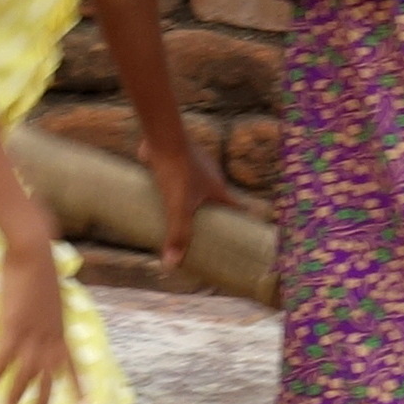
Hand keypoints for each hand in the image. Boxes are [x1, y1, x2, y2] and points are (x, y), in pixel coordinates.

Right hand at [0, 229, 81, 403]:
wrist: (34, 251)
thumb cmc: (40, 266)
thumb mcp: (51, 293)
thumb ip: (49, 309)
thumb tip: (45, 311)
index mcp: (60, 329)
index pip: (72, 363)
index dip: (77, 385)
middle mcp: (49, 336)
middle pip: (48, 376)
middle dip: (43, 400)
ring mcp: (32, 333)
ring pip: (25, 372)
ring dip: (15, 393)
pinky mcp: (13, 326)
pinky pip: (3, 358)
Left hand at [144, 132, 240, 263]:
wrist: (162, 136)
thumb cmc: (176, 170)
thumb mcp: (178, 208)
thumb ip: (177, 235)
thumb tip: (171, 266)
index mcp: (219, 188)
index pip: (236, 208)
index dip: (240, 221)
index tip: (241, 236)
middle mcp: (211, 177)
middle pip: (216, 201)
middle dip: (212, 217)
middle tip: (205, 235)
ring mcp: (194, 167)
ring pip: (196, 190)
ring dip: (192, 204)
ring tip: (181, 221)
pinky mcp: (176, 161)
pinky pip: (179, 180)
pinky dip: (175, 191)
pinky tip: (162, 200)